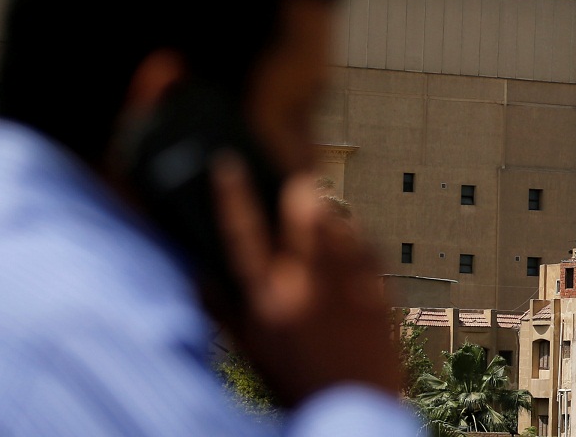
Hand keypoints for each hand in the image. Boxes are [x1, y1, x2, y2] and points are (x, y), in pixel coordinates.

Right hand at [212, 154, 403, 404]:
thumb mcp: (250, 350)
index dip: (231, 194)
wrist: (353, 411)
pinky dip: (357, 236)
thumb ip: (222, 309)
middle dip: (299, 193)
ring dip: (330, 213)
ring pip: (338, 219)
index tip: (226, 164)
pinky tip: (351, 245)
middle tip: (297, 190)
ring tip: (324, 220)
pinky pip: (367, 242)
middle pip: (301, 211)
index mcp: (265, 303)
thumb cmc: (296, 383)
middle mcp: (304, 288)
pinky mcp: (379, 289)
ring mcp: (346, 286)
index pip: (240, 235)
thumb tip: (196, 272)